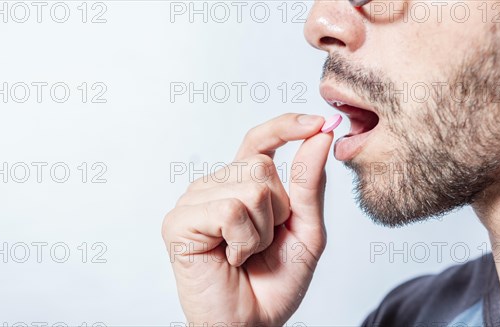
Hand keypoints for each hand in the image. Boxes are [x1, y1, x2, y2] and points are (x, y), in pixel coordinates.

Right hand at [162, 113, 333, 324]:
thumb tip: (319, 136)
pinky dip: (243, 241)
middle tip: (263, 243)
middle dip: (279, 212)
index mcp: (242, 185)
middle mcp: (215, 187)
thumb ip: (309, 184)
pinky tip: (231, 258)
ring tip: (245, 253)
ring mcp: (195, 201)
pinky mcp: (179, 221)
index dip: (285, 127)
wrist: (251, 323)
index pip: (259, 142)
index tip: (318, 122)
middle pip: (262, 166)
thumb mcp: (305, 230)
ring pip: (251, 187)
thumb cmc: (274, 281)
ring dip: (262, 231)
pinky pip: (230, 210)